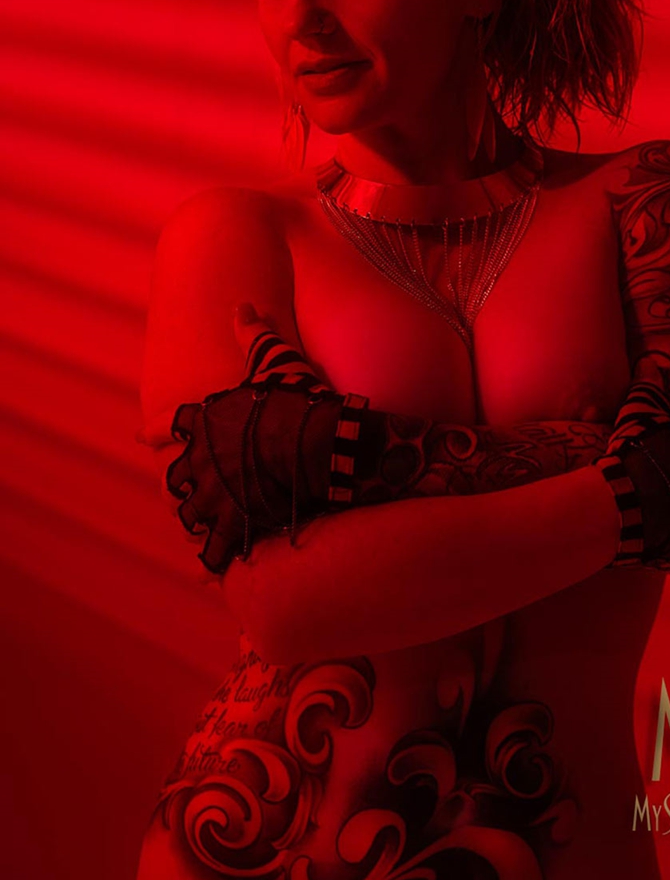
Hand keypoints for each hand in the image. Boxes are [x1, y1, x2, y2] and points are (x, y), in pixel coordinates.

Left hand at [137, 303, 341, 574]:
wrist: (318, 442)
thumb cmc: (296, 397)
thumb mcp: (275, 358)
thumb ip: (254, 332)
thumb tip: (241, 303)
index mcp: (205, 422)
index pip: (171, 424)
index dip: (156, 431)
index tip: (140, 436)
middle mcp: (202, 462)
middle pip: (177, 478)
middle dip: (178, 486)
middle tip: (176, 494)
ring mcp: (216, 497)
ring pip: (193, 517)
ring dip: (195, 524)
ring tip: (196, 534)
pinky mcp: (237, 526)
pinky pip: (219, 551)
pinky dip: (214, 564)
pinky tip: (210, 576)